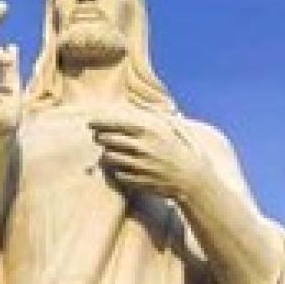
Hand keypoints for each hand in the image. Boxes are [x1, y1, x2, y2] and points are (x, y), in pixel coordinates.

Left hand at [89, 116, 206, 205]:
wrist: (194, 180)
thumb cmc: (184, 150)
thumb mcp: (174, 125)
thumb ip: (155, 113)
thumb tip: (139, 102)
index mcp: (150, 130)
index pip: (117, 123)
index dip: (101, 122)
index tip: (90, 122)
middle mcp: (143, 147)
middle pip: (109, 140)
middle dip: (101, 138)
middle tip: (98, 137)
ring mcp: (141, 166)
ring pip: (111, 158)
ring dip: (106, 154)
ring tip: (108, 151)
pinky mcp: (140, 182)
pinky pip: (118, 174)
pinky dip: (115, 170)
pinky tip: (118, 167)